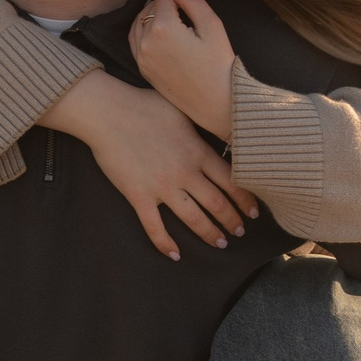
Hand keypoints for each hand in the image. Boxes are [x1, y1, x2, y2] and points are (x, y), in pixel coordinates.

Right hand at [42, 70, 258, 258]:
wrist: (107, 112)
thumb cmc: (143, 104)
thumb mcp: (182, 109)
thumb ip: (200, 126)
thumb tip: (218, 129)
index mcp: (197, 151)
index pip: (231, 180)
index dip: (245, 199)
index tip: (254, 211)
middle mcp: (184, 172)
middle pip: (217, 203)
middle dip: (231, 220)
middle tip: (240, 231)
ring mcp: (162, 187)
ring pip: (193, 218)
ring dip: (209, 233)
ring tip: (220, 243)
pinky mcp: (139, 196)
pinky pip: (154, 227)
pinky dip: (165, 244)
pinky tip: (175, 255)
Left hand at [130, 0, 238, 138]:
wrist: (218, 104)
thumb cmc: (220, 64)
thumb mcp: (211, 25)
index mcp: (163, 28)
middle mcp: (146, 42)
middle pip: (150, 7)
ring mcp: (142, 58)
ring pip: (138, 23)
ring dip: (152, 12)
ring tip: (170, 9)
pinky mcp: (144, 70)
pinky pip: (135, 42)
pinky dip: (143, 29)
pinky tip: (158, 28)